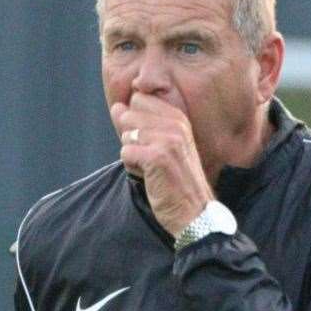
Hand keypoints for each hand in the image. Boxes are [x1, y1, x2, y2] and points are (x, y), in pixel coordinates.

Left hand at [110, 93, 213, 236]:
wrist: (194, 211)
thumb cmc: (175, 180)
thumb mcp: (163, 145)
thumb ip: (139, 123)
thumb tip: (116, 107)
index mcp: (179, 118)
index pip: (139, 100)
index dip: (135, 123)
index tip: (152, 143)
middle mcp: (175, 124)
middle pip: (129, 115)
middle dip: (132, 139)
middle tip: (151, 158)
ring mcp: (167, 139)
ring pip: (126, 135)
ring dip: (133, 155)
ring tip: (152, 169)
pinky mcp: (157, 157)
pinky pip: (125, 153)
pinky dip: (132, 168)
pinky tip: (150, 177)